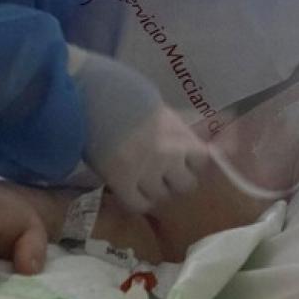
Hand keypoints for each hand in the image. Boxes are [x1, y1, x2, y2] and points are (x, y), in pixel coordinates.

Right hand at [68, 47, 210, 212]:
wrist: (94, 96)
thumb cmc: (124, 95)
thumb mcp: (159, 109)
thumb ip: (175, 129)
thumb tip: (188, 143)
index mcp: (179, 132)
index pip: (204, 159)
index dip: (194, 162)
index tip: (185, 162)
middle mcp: (169, 154)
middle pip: (186, 184)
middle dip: (176, 180)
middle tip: (163, 175)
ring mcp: (147, 170)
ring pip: (162, 196)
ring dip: (154, 190)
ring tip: (142, 181)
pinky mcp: (122, 182)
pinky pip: (138, 204)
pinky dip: (136, 200)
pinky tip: (130, 191)